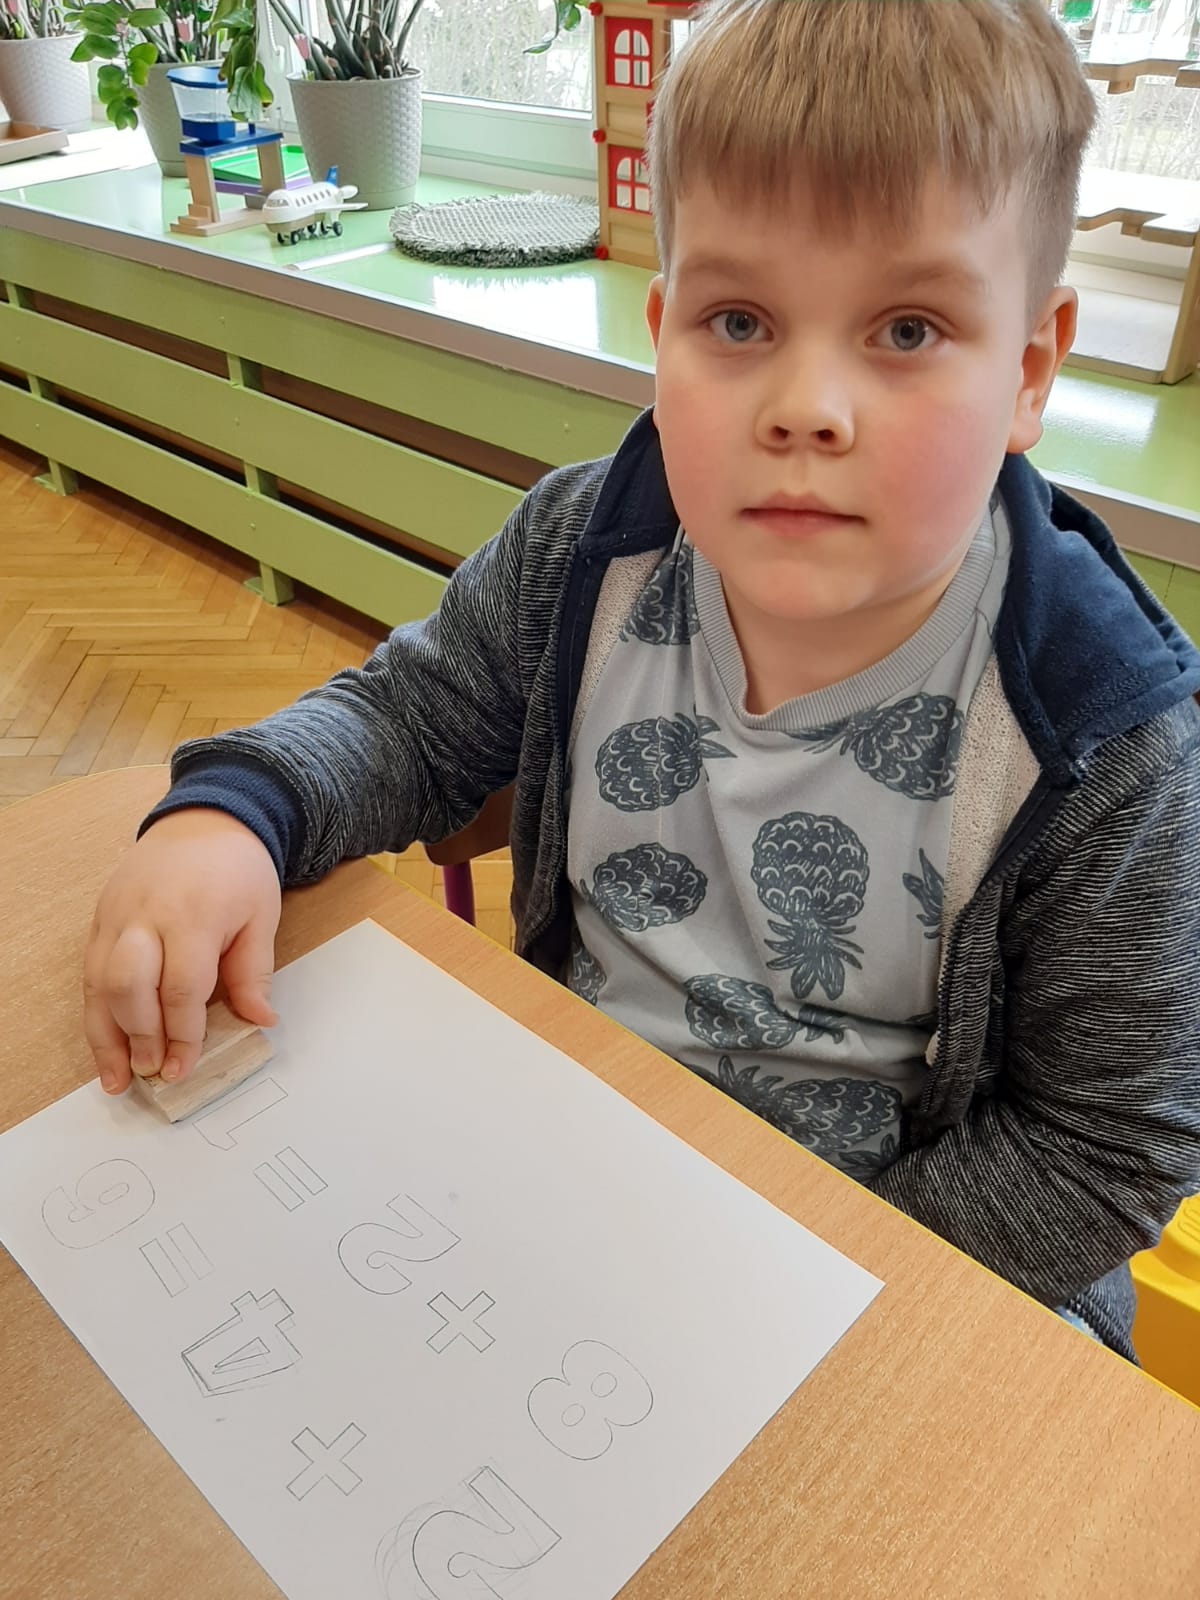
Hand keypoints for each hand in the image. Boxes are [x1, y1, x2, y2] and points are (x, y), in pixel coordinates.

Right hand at [84, 808, 281, 1093]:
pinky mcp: (100, 918)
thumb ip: (254, 970)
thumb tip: (260, 1020)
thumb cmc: (238, 869)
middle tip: (155, 1072)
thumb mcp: (262, 915)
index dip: (182, 1033)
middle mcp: (146, 915)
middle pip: (129, 986)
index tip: (185, 1066)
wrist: (204, 819)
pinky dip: (95, 1013)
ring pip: (98, 983)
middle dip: (139, 1036)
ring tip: (118, 1078)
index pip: (181, 986)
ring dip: (105, 1036)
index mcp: (193, 914)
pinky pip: (89, 972)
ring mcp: (116, 915)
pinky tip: (104, 1044)